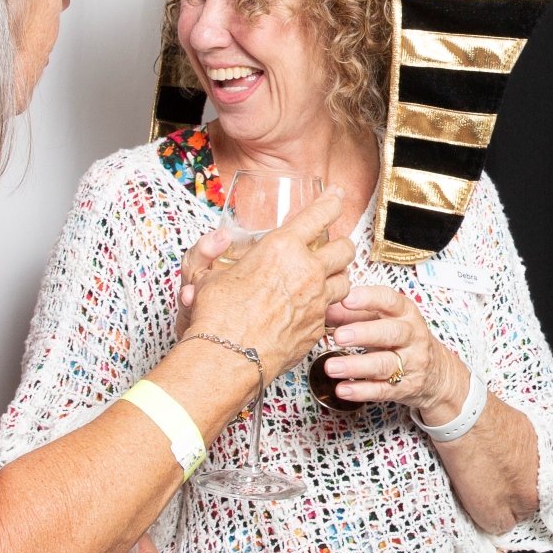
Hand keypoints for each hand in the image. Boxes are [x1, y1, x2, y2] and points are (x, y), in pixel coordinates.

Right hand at [178, 191, 354, 379]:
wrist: (228, 357)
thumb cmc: (216, 316)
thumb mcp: (206, 273)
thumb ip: (213, 252)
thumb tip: (219, 239)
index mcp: (283, 247)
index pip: (320, 214)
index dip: (332, 201)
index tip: (336, 195)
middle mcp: (307, 271)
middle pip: (344, 248)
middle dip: (340, 244)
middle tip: (332, 246)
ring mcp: (317, 300)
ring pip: (346, 281)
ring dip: (336, 277)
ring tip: (323, 279)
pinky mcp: (319, 326)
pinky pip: (332, 311)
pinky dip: (325, 308)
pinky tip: (309, 310)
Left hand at [322, 284, 469, 422]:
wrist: (437, 373)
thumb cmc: (403, 340)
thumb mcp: (385, 321)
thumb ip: (355, 314)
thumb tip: (326, 308)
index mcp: (406, 314)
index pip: (390, 301)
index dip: (369, 299)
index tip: (347, 298)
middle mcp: (413, 337)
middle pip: (391, 333)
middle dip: (364, 334)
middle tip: (338, 336)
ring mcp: (412, 364)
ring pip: (385, 364)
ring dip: (356, 366)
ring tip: (331, 367)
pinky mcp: (405, 388)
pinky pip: (382, 390)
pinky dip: (361, 391)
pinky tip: (342, 389)